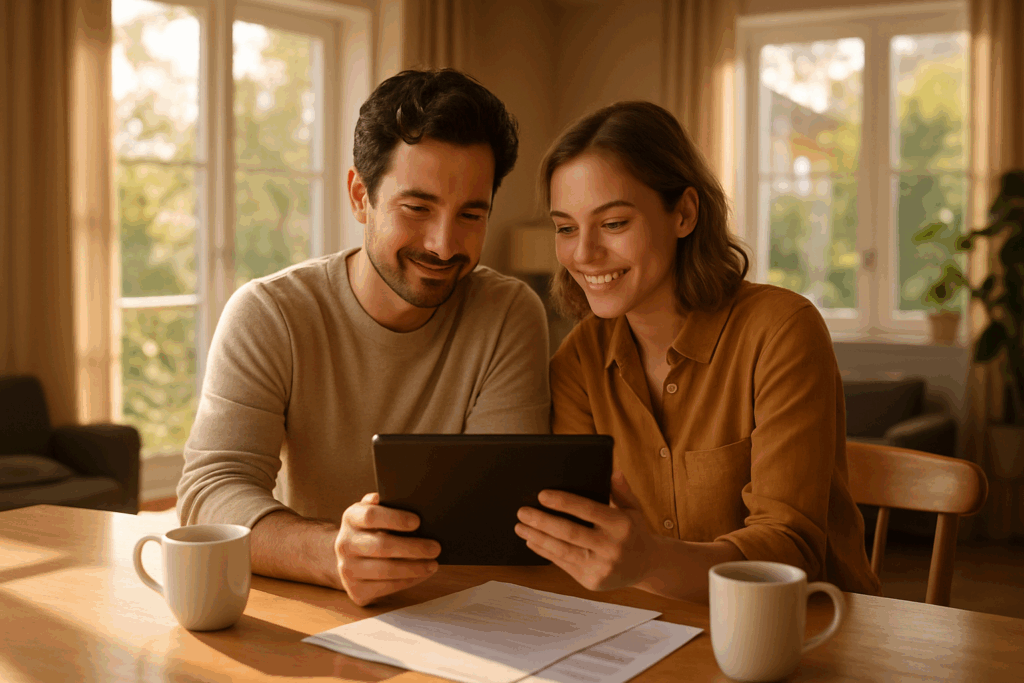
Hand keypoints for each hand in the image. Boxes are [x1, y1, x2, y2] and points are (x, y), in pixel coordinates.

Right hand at [335, 492, 440, 605]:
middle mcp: (344, 543)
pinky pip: (386, 588)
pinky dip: (408, 581)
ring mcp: (347, 569)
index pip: (370, 516)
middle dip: (413, 548)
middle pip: (381, 546)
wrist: (351, 557)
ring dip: (414, 568)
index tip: (417, 522)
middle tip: (435, 547)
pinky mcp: (356, 590)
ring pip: (385, 570)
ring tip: (433, 564)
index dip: (395, 518)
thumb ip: (388, 503)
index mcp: (351, 518)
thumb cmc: (372, 529)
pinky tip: (422, 574)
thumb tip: (408, 498)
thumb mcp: (374, 511)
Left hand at [514, 471, 661, 591]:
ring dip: (537, 537)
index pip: (588, 510)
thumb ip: (621, 490)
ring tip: (520, 526)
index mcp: (622, 525)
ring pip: (562, 551)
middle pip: (570, 533)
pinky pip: (563, 564)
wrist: (647, 566)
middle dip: (542, 521)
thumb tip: (612, 471)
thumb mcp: (633, 507)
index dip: (564, 502)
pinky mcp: (592, 582)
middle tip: (522, 511)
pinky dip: (545, 552)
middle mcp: (612, 548)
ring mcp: (601, 567)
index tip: (542, 495)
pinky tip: (532, 540)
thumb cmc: (634, 531)